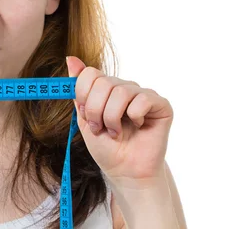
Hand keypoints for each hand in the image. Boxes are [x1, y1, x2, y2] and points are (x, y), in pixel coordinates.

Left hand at [66, 56, 172, 187]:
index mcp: (106, 89)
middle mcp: (124, 88)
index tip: (85, 114)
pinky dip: (134, 116)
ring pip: (120, 91)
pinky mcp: (160, 105)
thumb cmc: (107, 148)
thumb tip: (71, 58)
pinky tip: (138, 126)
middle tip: (100, 128)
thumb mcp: (84, 118)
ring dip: (112, 117)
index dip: (83, 94)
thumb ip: (78, 91)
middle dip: (96, 110)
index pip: (90, 73)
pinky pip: (142, 99)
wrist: (125, 172)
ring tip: (115, 132)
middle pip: (103, 82)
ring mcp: (143, 94)